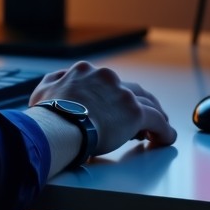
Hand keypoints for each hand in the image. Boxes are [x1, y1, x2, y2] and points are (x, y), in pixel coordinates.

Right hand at [30, 61, 176, 155]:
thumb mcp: (44, 89)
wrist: (58, 124)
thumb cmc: (48, 112)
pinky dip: (164, 130)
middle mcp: (107, 78)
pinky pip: (158, 120)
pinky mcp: (134, 112)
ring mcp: (122, 94)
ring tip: (157, 129)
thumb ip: (55, 80)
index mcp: (86, 71)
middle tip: (143, 118)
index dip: (115, 97)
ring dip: (154, 115)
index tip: (116, 110)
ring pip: (147, 102)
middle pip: (131, 89)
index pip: (108, 82)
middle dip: (138, 104)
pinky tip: (166, 138)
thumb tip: (60, 79)